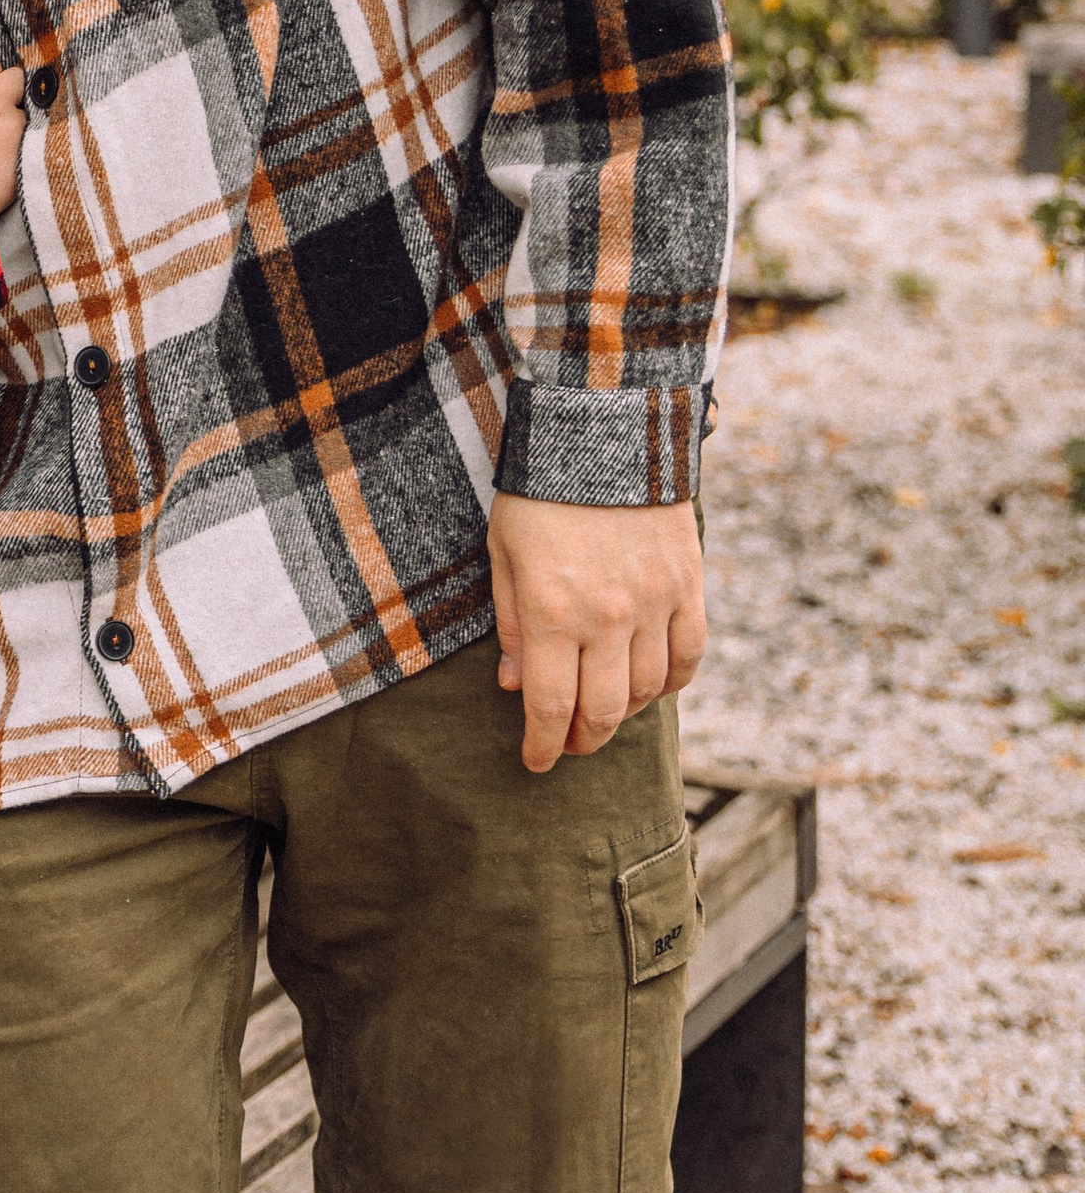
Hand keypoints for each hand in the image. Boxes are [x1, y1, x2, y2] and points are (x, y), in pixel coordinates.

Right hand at [0, 60, 26, 220]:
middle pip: (15, 77)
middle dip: (10, 88)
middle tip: (1, 107)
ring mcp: (15, 128)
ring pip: (25, 110)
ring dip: (16, 120)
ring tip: (0, 142)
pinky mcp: (28, 150)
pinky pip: (32, 136)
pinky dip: (23, 142)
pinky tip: (8, 156)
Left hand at [488, 494, 706, 774]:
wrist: (604, 431)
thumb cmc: (539, 492)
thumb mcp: (504, 553)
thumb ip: (513, 623)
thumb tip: (515, 686)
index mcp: (553, 611)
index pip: (551, 705)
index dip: (543, 745)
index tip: (536, 762)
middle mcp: (608, 616)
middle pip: (604, 710)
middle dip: (583, 739)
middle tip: (569, 745)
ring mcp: (655, 602)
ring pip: (649, 690)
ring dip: (626, 713)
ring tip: (604, 712)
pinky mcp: (688, 585)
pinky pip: (689, 654)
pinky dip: (672, 681)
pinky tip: (652, 686)